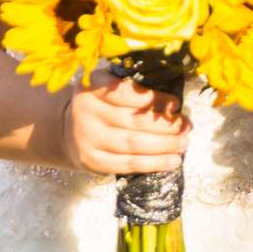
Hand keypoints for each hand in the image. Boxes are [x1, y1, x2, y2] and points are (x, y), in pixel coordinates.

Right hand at [55, 68, 190, 176]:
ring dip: (165, 145)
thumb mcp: (106, 88)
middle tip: (187, 125)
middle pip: (135, 120)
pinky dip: (154, 163)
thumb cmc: (98, 105)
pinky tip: (173, 161)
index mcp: (93, 87)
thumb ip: (132, 90)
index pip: (128, 93)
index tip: (176, 104)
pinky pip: (129, 164)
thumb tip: (172, 105)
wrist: (65, 130)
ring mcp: (89, 138)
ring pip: (134, 144)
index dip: (155, 99)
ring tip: (184, 143)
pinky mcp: (93, 161)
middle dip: (167, 125)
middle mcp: (87, 112)